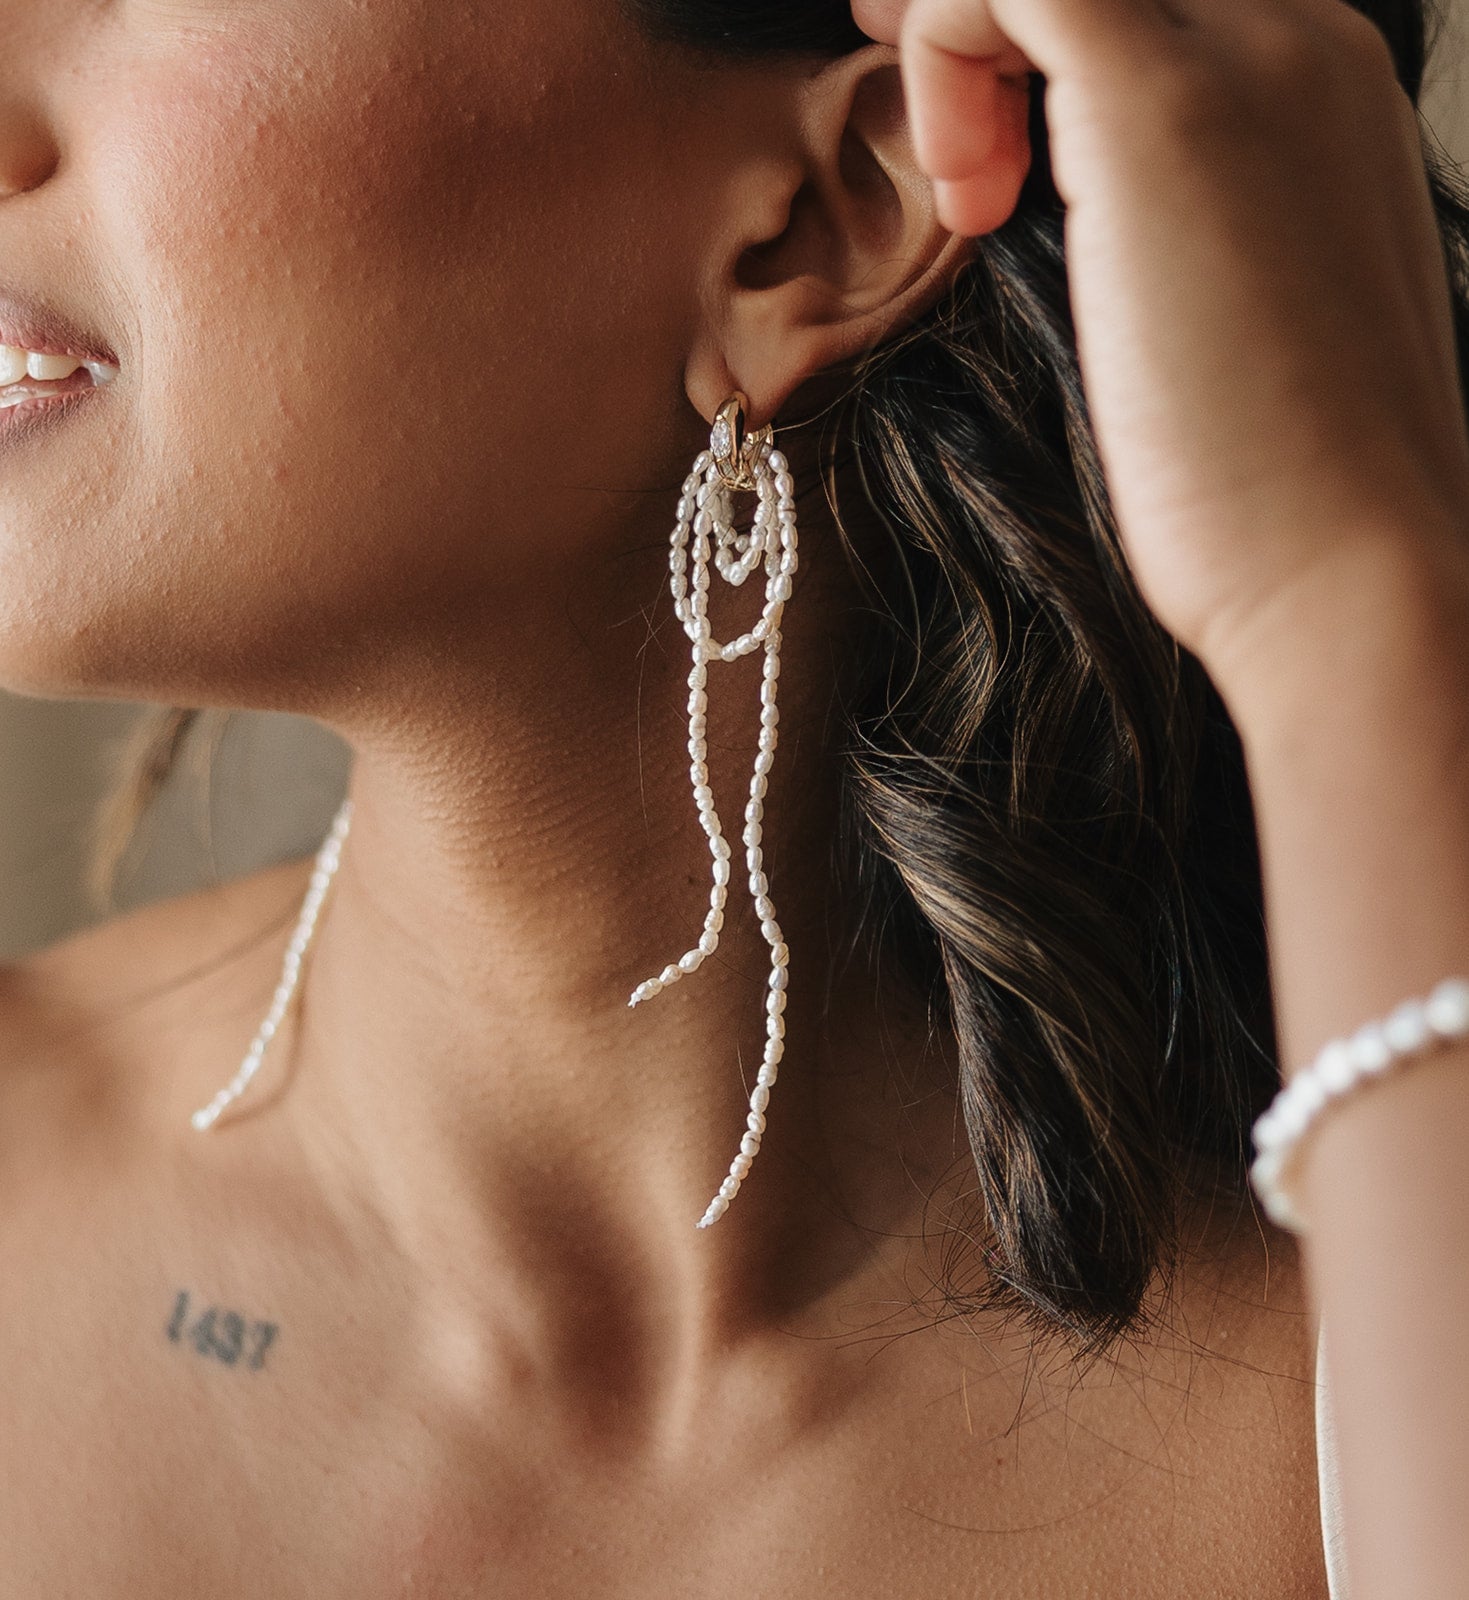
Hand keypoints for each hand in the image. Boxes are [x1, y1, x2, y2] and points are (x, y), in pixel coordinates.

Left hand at [854, 0, 1468, 696]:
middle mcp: (1303, 47)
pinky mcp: (1162, 109)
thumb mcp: (1240, 328)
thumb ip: (1180, 241)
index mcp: (1323, 99)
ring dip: (966, 45)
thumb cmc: (1278, 497)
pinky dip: (948, 49)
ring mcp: (1247, 62)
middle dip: (994, 29)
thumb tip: (1098, 241)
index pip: (1158, 6)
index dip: (1041, 52)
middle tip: (942, 146)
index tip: (980, 151)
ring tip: (959, 193)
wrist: (1346, 570)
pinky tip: (965, 199)